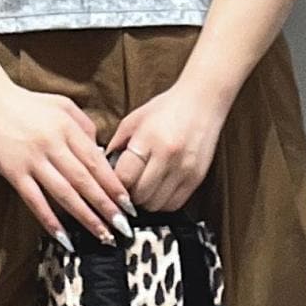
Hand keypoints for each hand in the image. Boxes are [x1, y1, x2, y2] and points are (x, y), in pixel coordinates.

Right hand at [0, 80, 136, 243]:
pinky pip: (34, 200)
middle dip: (106, 207)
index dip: (113, 185)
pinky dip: (50, 220)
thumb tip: (101, 153)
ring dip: (85, 217)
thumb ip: (85, 126)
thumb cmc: (29, 104)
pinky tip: (64, 236)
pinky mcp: (13, 172)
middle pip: (84, 181)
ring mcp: (32, 160)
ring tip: (102, 235)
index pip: (96, 162)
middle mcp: (52, 144)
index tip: (128, 204)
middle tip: (123, 227)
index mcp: (67, 128)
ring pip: (64, 194)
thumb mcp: (63, 105)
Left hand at [104, 75, 228, 211]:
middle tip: (128, 185)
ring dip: (145, 200)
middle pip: (140, 195)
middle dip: (129, 194)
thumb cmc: (165, 109)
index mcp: (148, 140)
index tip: (114, 181)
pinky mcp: (197, 178)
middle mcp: (168, 157)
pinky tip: (158, 188)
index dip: (115, 184)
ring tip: (143, 186)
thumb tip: (103, 170)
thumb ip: (116, 146)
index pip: (124, 178)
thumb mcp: (133, 121)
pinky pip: (173, 204)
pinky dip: (162, 202)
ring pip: (156, 204)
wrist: (202, 102)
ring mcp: (185, 169)